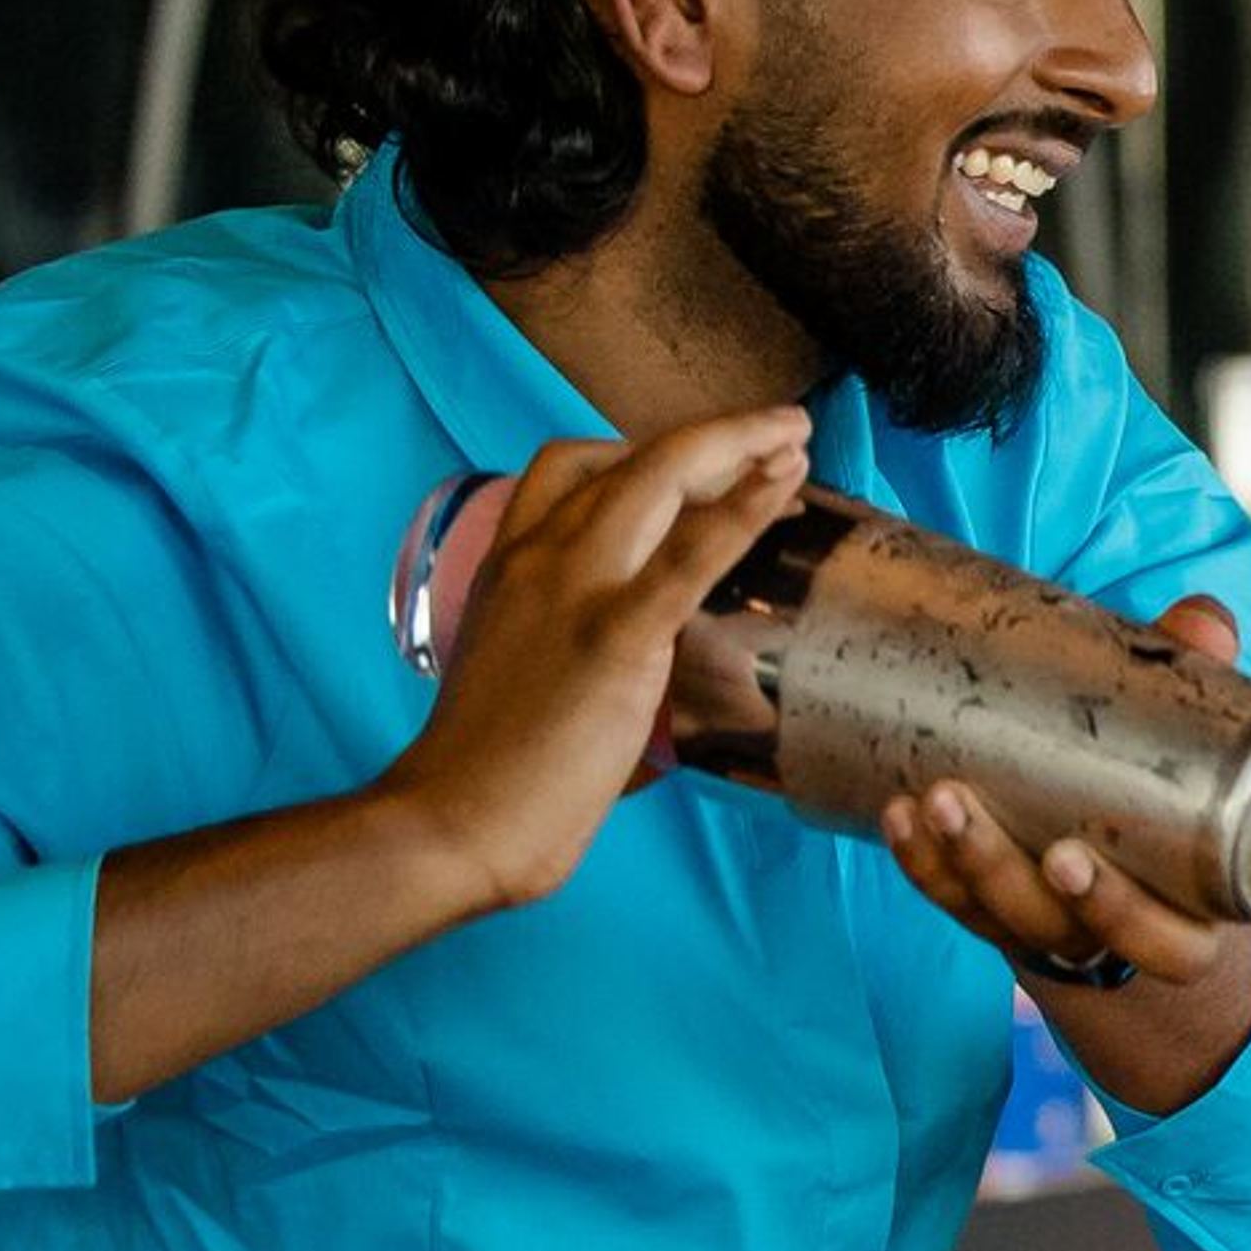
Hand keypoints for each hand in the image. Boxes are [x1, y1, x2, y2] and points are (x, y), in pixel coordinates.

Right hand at [366, 413, 814, 916]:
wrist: (453, 820)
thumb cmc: (488, 766)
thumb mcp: (517, 663)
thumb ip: (566, 631)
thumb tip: (633, 644)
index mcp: (512, 562)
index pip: (576, 469)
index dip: (650, 454)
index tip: (707, 467)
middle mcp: (541, 556)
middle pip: (633, 460)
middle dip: (715, 436)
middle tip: (779, 430)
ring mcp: (577, 590)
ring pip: (661, 479)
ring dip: (739, 445)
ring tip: (797, 438)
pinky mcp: (616, 638)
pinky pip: (689, 556)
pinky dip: (743, 511)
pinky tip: (783, 484)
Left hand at [872, 602, 1250, 1117]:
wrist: (1103, 866)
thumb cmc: (1165, 776)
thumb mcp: (1192, 720)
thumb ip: (1196, 667)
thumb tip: (1200, 621)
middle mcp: (1183, 927)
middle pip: (1160, 944)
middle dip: (1105, 906)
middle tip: (1062, 852)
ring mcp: (1089, 935)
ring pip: (1046, 932)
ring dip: (988, 874)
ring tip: (944, 802)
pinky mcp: (1010, 926)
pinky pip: (966, 911)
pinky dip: (929, 870)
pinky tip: (899, 816)